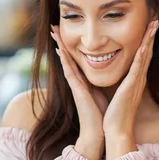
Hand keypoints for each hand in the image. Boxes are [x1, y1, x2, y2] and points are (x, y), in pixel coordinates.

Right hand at [52, 25, 107, 159]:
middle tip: (54, 27)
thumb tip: (105, 76)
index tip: (65, 34)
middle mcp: (77, 82)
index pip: (75, 60)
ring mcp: (76, 86)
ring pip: (66, 62)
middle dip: (61, 42)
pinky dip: (65, 61)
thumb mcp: (102, 95)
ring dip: (60, 46)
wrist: (100, 133)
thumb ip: (99, 85)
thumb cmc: (103, 116)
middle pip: (67, 58)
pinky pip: (70, 72)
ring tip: (53, 33)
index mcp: (84, 82)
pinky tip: (60, 51)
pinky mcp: (77, 91)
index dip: (70, 47)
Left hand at [103, 20, 158, 159]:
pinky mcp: (132, 87)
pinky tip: (145, 43)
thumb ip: (115, 80)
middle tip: (157, 16)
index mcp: (133, 78)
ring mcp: (137, 82)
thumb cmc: (113, 113)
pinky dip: (142, 54)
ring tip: (155, 23)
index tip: (149, 24)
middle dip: (151, 33)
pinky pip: (138, 67)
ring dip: (150, 39)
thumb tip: (110, 70)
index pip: (141, 54)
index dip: (145, 38)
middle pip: (147, 51)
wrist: (114, 130)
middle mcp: (138, 78)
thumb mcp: (114, 91)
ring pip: (145, 55)